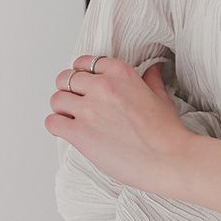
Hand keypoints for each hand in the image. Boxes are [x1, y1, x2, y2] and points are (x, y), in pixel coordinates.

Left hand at [46, 56, 192, 192]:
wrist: (168, 158)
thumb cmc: (166, 132)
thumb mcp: (161, 98)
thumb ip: (151, 80)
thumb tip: (153, 69)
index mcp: (121, 73)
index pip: (86, 62)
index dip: (83, 73)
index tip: (85, 83)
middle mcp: (102, 86)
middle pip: (66, 78)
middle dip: (69, 89)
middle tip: (76, 101)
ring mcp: (89, 109)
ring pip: (56, 99)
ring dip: (62, 108)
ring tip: (72, 118)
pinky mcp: (79, 133)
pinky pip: (52, 122)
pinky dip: (57, 126)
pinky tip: (69, 131)